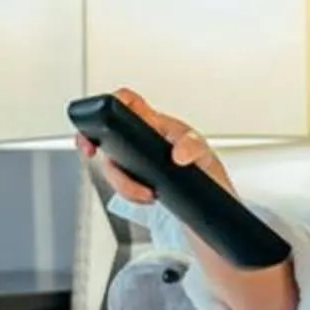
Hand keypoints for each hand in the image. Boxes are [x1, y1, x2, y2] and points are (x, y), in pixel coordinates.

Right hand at [76, 86, 234, 207]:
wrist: (212, 206)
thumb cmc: (208, 173)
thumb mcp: (205, 155)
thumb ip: (193, 146)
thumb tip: (178, 154)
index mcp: (156, 125)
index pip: (128, 102)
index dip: (111, 103)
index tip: (103, 116)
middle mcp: (142, 140)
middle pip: (107, 137)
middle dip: (98, 148)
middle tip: (100, 160)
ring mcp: (136, 162)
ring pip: (112, 166)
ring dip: (123, 183)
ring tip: (148, 193)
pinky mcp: (135, 184)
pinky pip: (120, 186)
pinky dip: (128, 194)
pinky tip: (146, 198)